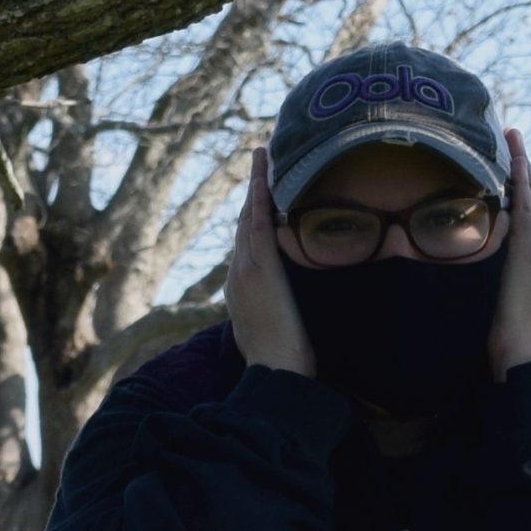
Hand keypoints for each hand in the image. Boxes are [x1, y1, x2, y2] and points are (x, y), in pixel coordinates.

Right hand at [226, 151, 315, 377]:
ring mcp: (246, 271)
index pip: (246, 243)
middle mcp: (237, 274)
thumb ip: (279, 312)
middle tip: (259, 161)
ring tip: (261, 156)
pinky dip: (259, 198)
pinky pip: (258, 226)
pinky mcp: (260, 271)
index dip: (252, 215)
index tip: (259, 195)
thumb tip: (292, 306)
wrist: (275, 373)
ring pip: (248, 218)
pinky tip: (263, 175)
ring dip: (254, 185)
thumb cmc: (283, 363)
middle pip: (243, 224)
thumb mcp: (277, 332)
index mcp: (240, 288)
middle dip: (251, 192)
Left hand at [489, 128, 530, 375]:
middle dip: (529, 171)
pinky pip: (527, 208)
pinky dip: (522, 182)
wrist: (527, 355)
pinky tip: (515, 161)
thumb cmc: (519, 344)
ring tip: (514, 139)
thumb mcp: (520, 312)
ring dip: (525, 166)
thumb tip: (504, 291)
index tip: (523, 174)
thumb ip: (515, 294)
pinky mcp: (529, 252)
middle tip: (516, 142)